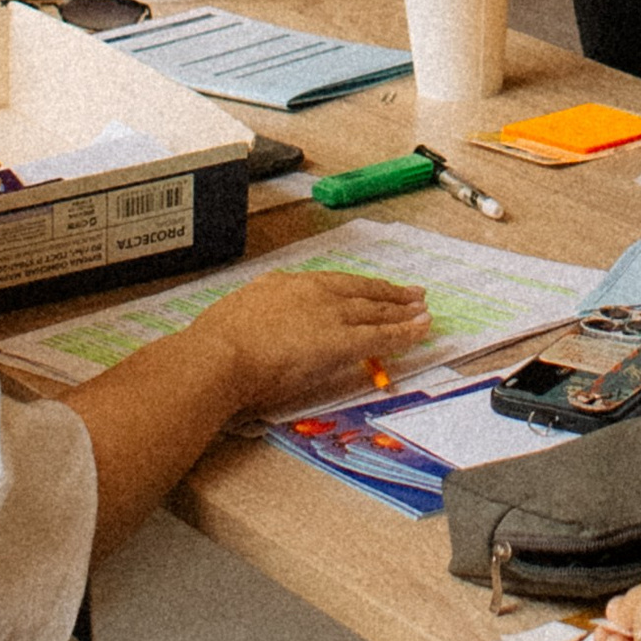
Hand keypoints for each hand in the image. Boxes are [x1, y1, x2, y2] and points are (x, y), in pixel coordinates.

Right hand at [200, 270, 429, 414]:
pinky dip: (404, 333)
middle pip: (361, 292)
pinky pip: (381, 337)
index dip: (357, 288)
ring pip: (376, 311)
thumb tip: (265, 320)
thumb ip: (261, 311)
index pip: (334, 285)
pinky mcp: (340, 341)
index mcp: (288, 284)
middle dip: (389, 294)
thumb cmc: (218, 344)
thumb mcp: (240, 312)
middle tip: (412, 294)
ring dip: (403, 312)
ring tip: (423, 311)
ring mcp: (329, 315)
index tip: (372, 290)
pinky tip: (420, 332)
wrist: (219, 356)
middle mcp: (314, 293)